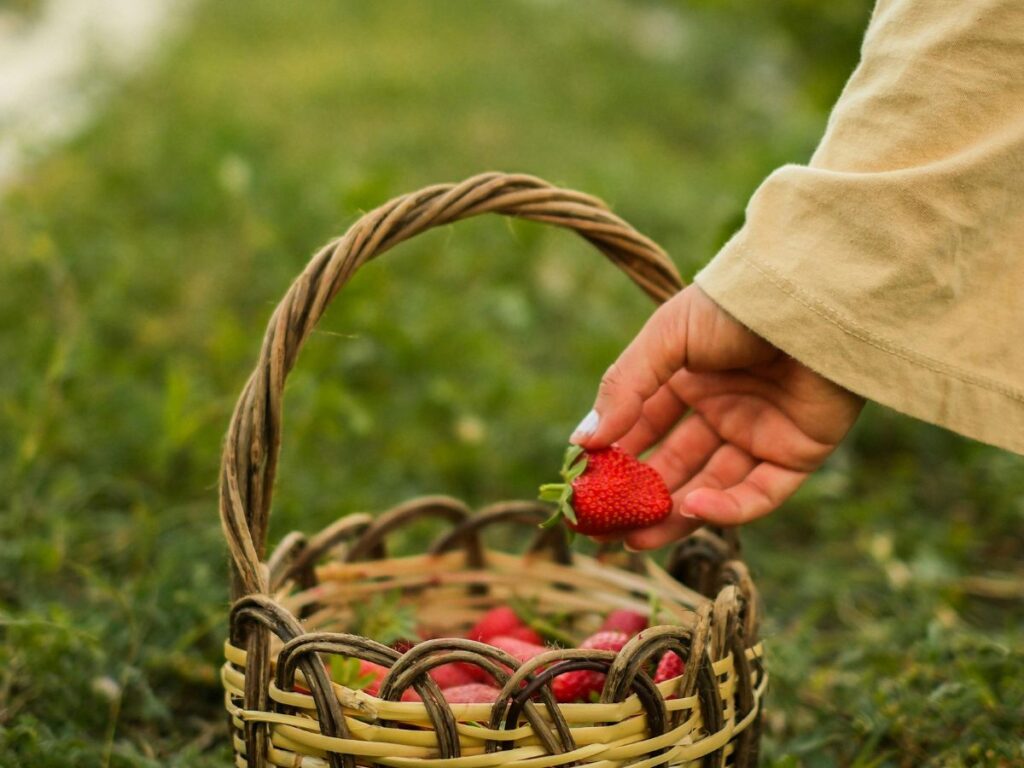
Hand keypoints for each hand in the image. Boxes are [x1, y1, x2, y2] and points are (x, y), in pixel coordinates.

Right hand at [571, 284, 863, 549]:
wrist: (811, 302)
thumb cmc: (734, 309)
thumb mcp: (666, 338)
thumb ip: (625, 388)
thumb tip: (584, 442)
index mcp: (688, 379)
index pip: (644, 428)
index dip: (616, 457)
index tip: (585, 487)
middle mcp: (721, 409)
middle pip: (675, 465)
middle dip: (640, 499)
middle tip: (604, 529)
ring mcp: (758, 434)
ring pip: (712, 487)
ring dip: (675, 515)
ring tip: (636, 538)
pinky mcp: (796, 455)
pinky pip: (758, 492)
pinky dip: (727, 507)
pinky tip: (693, 507)